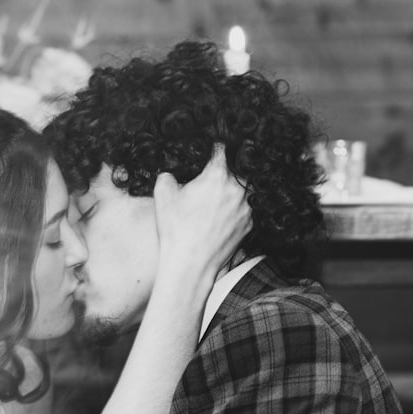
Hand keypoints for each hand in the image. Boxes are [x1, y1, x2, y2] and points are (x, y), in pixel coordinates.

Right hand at [153, 143, 251, 285]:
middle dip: (222, 174)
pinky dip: (234, 209)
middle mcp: (237, 188)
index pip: (221, 150)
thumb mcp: (163, 195)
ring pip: (242, 189)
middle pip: (234, 170)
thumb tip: (172, 173)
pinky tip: (218, 219)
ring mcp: (247, 207)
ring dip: (230, 191)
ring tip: (212, 204)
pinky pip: (245, 208)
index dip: (214, 149)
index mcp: (217, 175)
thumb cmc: (176, 230)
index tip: (210, 152)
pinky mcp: (250, 224)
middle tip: (207, 185)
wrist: (190, 264)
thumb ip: (168, 174)